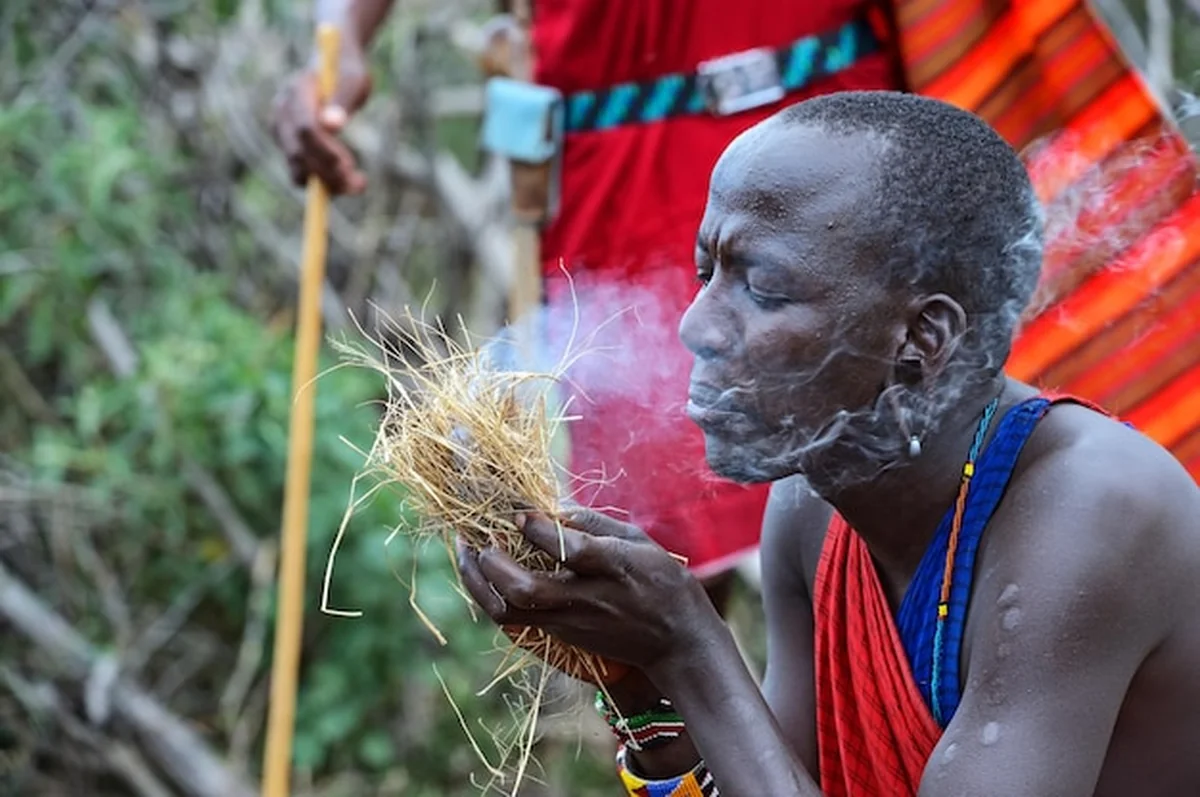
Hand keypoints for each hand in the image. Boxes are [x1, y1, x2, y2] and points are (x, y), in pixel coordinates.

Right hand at [270, 44, 370, 193]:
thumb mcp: (354, 79)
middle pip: (298, 152)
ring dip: (327, 184)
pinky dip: (324, 183)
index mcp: (297, 90)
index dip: (324, 150)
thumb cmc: (347, 70)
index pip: (305, 127)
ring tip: (359, 185)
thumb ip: (343, 99)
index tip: (348, 165)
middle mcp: (282, 111)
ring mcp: (282, 129)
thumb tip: (332, 126)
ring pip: (297, 167)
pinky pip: (301, 171)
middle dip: (328, 173)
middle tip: (359, 184)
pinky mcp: (289, 144)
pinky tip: (350, 183)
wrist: (333, 64)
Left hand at [455, 509, 717, 681]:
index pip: (569, 551)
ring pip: (509, 612)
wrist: (675, 642)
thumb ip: (595, 524)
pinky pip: (513, 619)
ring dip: (479, 583)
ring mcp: (569, 623)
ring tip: (465, 552)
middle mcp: (586, 600)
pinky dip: (489, 595)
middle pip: (526, 591)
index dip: (537, 530)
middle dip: (492, 563)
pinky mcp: (559, 637)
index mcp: (613, 569)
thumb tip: (553, 507)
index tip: (517, 511)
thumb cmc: (661, 582)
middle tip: (475, 536)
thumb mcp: (638, 541)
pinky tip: (481, 573)